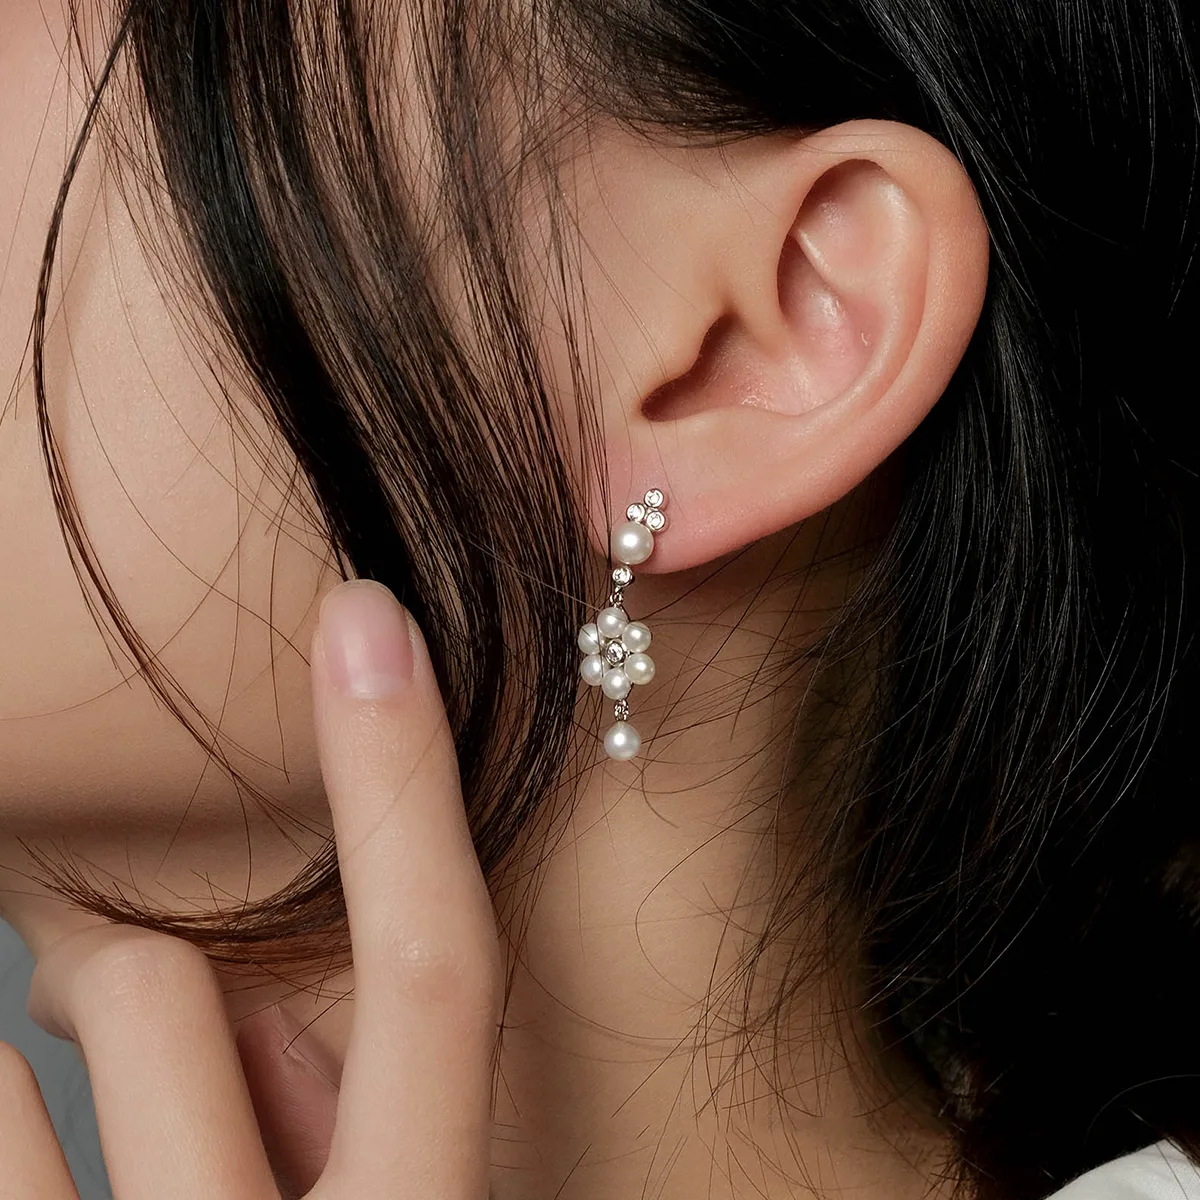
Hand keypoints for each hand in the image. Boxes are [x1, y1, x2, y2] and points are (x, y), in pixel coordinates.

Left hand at [10, 580, 500, 1197]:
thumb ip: (374, 1130)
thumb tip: (269, 1022)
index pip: (434, 976)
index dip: (405, 781)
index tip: (370, 615)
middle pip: (165, 991)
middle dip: (141, 970)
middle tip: (141, 1011)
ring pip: (44, 1046)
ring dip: (80, 1039)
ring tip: (102, 1137)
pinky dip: (13, 1115)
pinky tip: (63, 1165)